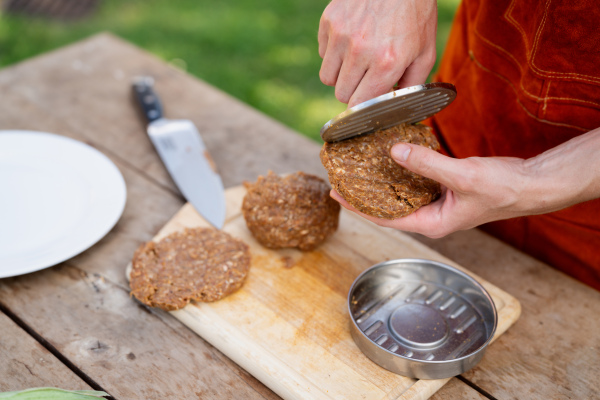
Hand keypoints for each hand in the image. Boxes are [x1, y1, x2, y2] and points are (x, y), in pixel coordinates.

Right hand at [318, 0, 436, 106]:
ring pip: (327, 76)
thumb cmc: (416, 15)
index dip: (363, 107)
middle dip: (353, 90)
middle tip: (366, 79)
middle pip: (341, 93)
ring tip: (357, 61)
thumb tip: (396, 108)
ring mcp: (341, 34)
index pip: (358, 104)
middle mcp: (360, 50)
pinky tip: (351, 40)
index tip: (367, 104)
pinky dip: (334, 52)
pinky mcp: (329, 21)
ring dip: (341, 74)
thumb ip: (412, 85)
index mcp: (386, 62)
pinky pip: (323, 53)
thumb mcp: (425, 52)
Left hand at [331, 143, 531, 237]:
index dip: (358, 207)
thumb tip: (395, 151)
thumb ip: (427, 164)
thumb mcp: (463, 176)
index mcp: (431, 223)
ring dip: (382, 182)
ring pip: (401, 194)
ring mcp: (437, 204)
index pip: (384, 218)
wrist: (531, 185)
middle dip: (364, 195)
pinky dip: (403, 171)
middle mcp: (431, 217)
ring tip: (359, 170)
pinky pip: (416, 182)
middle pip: (388, 208)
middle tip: (341, 180)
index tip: (336, 194)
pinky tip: (391, 158)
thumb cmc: (503, 189)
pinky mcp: (445, 191)